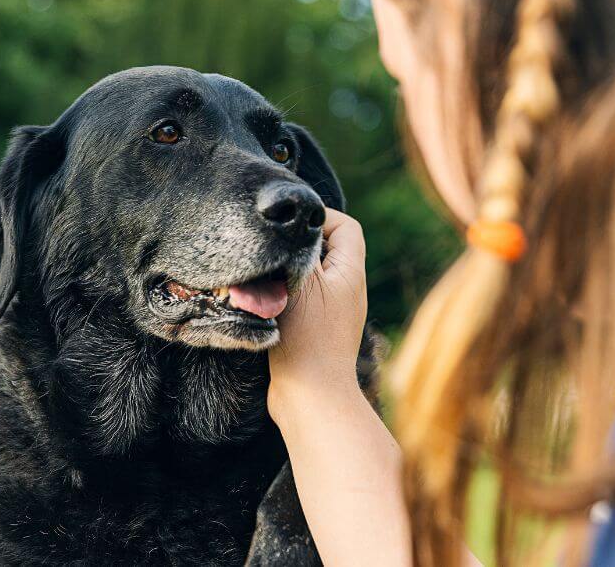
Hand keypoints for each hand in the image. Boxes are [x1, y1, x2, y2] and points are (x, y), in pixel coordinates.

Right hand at [269, 207, 368, 423]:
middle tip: (271, 249)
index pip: (345, 226)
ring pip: (311, 276)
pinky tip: (263, 304)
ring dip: (287, 272)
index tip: (289, 225)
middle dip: (298, 245)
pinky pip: (302, 300)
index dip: (320, 217)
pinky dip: (284, 296)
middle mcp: (348, 290)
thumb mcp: (302, 281)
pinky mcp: (317, 332)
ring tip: (264, 278)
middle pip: (327, 250)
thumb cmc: (307, 337)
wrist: (311, 397)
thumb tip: (294, 225)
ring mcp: (334, 312)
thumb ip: (300, 248)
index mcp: (351, 272)